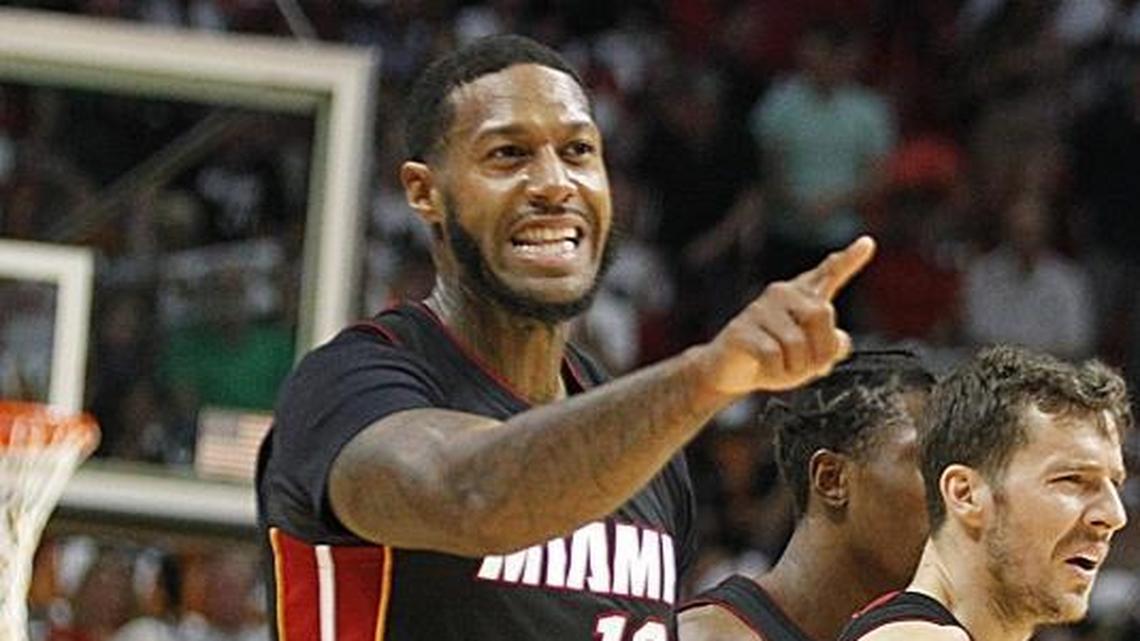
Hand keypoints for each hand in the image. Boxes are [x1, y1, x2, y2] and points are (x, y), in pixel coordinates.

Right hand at [694, 236, 874, 393]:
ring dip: (797, 367)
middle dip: (822, 349)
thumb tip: (841, 342)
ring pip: (797, 343)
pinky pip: (774, 356)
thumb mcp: (808, 357)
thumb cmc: (772, 359)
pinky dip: (777, 372)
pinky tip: (766, 370)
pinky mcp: (743, 329)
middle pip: (821, 314)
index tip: (868, 243)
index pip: (828, 273)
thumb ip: (830, 347)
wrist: (730, 371)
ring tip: (784, 369)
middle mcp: (782, 295)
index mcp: (801, 297)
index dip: (849, 260)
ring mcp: (760, 310)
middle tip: (812, 368)